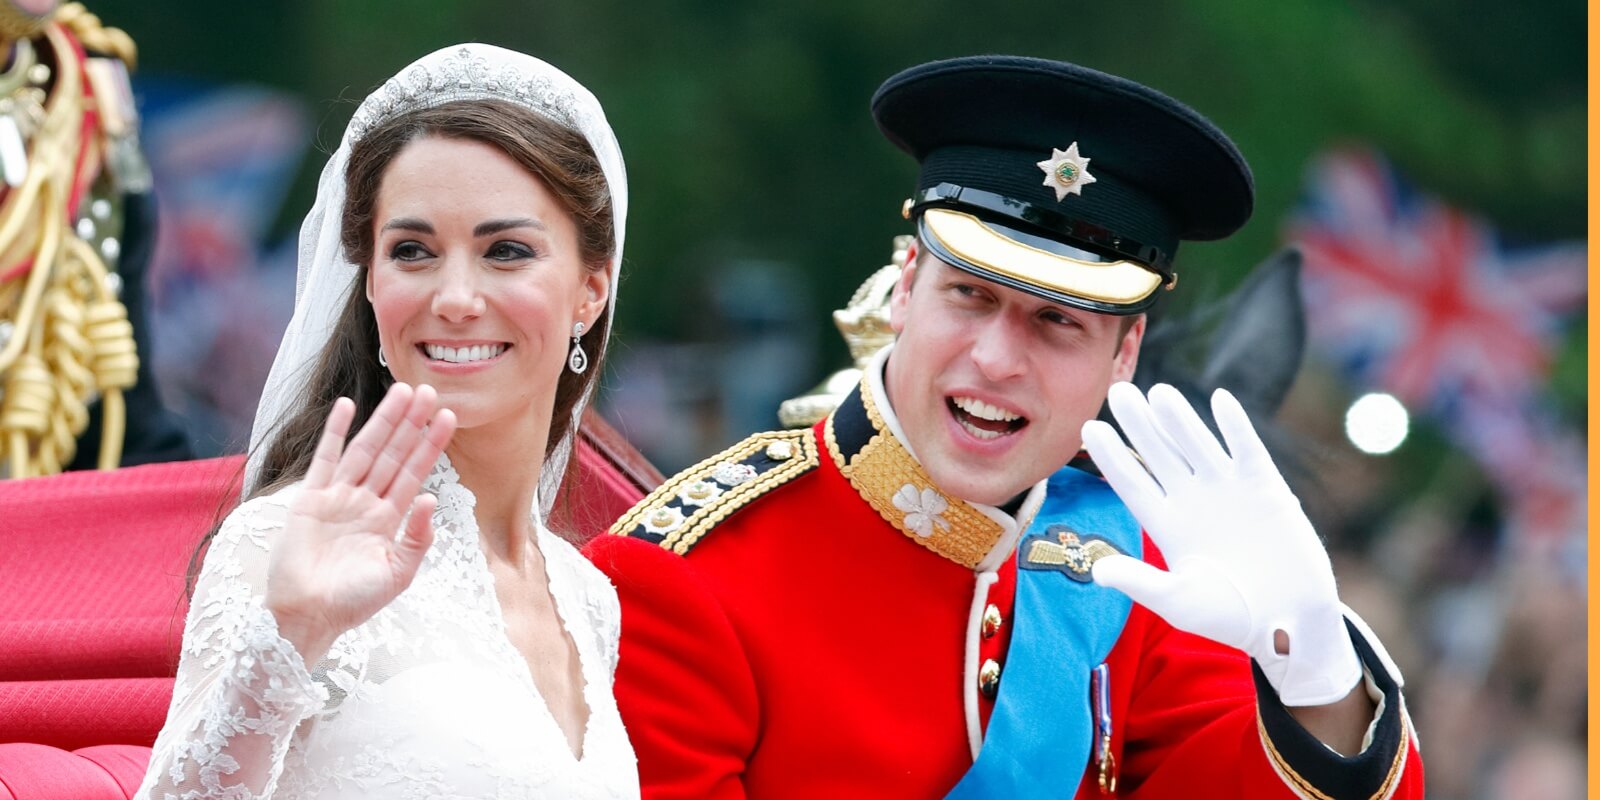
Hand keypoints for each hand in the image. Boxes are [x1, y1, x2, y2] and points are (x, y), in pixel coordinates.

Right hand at [266, 383, 456, 664]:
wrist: (308, 617)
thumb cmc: (353, 603)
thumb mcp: (398, 574)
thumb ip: (417, 538)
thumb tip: (430, 497)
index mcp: (389, 519)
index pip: (415, 473)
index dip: (431, 445)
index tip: (449, 417)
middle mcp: (366, 503)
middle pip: (394, 453)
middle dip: (412, 423)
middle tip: (429, 390)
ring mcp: (338, 498)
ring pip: (366, 450)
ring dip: (384, 421)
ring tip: (402, 392)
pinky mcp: (310, 499)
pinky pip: (325, 459)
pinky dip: (335, 432)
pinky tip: (347, 406)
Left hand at [1081, 382, 1359, 706]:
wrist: (1289, 624)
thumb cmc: (1231, 618)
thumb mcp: (1179, 603)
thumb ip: (1141, 583)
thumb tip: (1097, 572)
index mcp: (1166, 525)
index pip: (1132, 482)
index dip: (1112, 457)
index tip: (1088, 429)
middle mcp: (1192, 501)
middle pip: (1158, 454)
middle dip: (1138, 424)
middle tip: (1116, 389)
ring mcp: (1228, 491)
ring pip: (1197, 445)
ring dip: (1179, 419)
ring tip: (1158, 391)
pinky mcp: (1266, 489)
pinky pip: (1247, 450)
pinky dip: (1235, 426)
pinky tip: (1219, 399)